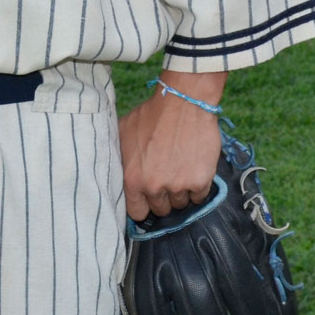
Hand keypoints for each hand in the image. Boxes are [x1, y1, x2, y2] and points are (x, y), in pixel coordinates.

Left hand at [118, 76, 223, 220]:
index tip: (149, 197)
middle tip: (167, 176)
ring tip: (181, 168)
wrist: (184, 101)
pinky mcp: (200, 181)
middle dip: (164, 196)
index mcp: (132, 180)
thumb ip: (119, 159)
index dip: (144, 205)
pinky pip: (199, 196)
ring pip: (181, 203)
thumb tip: (113, 173)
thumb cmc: (151, 114)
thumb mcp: (123, 134)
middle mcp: (154, 187)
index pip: (137, 213)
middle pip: (161, 209)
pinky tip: (194, 167)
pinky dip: (198, 185)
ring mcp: (178, 186)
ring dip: (181, 191)